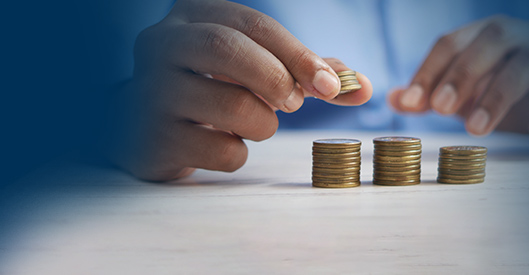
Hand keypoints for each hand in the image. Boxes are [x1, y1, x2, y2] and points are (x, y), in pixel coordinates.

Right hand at [105, 0, 371, 180]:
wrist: (147, 122)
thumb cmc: (210, 87)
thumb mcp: (252, 67)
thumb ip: (305, 72)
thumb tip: (361, 86)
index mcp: (190, 16)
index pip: (251, 24)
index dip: (298, 54)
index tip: (331, 85)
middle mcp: (160, 45)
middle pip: (226, 48)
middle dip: (275, 78)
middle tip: (294, 102)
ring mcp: (149, 92)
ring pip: (229, 106)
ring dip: (262, 123)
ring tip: (253, 123)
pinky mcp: (151, 138)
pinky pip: (218, 150)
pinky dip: (237, 153)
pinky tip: (221, 143)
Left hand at [388, 15, 528, 136]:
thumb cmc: (500, 81)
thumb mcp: (463, 87)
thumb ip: (430, 92)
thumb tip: (392, 99)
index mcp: (483, 34)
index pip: (450, 44)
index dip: (428, 71)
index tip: (411, 103)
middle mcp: (515, 37)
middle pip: (489, 43)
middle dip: (462, 75)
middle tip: (440, 108)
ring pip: (525, 65)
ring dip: (497, 96)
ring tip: (475, 129)